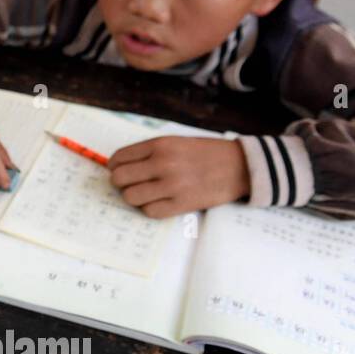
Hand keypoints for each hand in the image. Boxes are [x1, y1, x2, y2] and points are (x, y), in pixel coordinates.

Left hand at [109, 137, 248, 217]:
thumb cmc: (206, 153)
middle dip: (120, 182)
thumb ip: (149, 152)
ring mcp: (172, 185)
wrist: (240, 166)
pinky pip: (150, 211)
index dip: (114, 166)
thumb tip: (119, 165)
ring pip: (131, 197)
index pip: (119, 158)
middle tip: (130, 184)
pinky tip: (157, 202)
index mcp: (160, 145)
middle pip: (120, 178)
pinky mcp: (182, 204)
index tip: (117, 170)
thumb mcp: (176, 142)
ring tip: (145, 193)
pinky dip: (149, 208)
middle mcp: (163, 163)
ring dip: (134, 197)